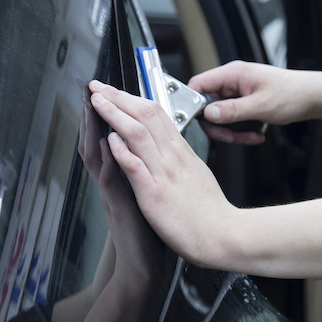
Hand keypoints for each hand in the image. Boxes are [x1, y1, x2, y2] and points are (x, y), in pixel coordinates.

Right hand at [78, 96, 162, 288]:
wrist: (143, 267)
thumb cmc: (146, 231)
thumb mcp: (144, 194)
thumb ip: (139, 172)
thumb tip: (143, 152)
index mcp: (123, 176)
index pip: (111, 138)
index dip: (108, 115)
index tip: (106, 91)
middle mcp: (114, 183)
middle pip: (98, 142)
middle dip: (95, 114)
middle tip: (91, 88)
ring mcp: (114, 195)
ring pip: (98, 157)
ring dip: (94, 130)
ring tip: (91, 105)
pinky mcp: (121, 209)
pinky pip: (112, 181)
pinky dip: (110, 160)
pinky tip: (108, 143)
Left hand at [88, 80, 236, 268]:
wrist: (224, 236)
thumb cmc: (211, 211)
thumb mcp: (197, 173)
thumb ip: (181, 157)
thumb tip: (170, 144)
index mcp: (181, 152)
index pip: (156, 113)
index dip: (132, 98)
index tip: (115, 90)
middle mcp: (172, 157)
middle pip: (145, 115)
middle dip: (118, 97)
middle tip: (98, 86)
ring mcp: (163, 174)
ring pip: (138, 134)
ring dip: (114, 114)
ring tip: (97, 102)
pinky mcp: (154, 195)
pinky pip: (136, 167)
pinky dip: (121, 150)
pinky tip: (109, 139)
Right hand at [188, 60, 315, 143]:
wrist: (313, 97)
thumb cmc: (293, 93)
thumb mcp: (261, 106)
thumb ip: (232, 111)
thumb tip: (208, 113)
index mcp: (233, 74)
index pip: (199, 84)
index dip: (194, 103)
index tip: (200, 121)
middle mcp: (233, 81)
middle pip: (208, 105)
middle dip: (219, 125)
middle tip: (230, 136)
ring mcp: (238, 92)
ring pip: (221, 116)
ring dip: (232, 131)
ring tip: (249, 136)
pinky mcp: (245, 102)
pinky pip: (233, 119)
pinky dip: (241, 130)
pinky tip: (255, 134)